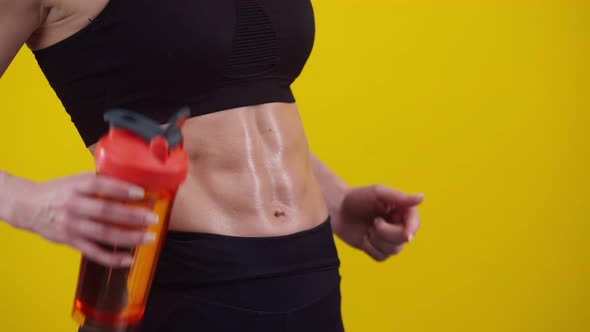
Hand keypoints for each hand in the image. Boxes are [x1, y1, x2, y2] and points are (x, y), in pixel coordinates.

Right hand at [11, 173, 158, 266]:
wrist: (27, 206)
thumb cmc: (58, 191)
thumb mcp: (75, 180)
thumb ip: (99, 182)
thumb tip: (130, 182)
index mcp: (76, 187)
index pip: (100, 185)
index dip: (121, 189)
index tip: (141, 193)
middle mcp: (73, 206)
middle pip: (106, 212)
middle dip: (132, 216)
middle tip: (152, 218)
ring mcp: (72, 225)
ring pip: (104, 233)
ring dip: (129, 237)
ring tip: (148, 237)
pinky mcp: (70, 241)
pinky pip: (94, 252)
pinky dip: (112, 257)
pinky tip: (129, 259)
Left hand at [332, 185, 423, 260]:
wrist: (335, 209)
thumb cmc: (357, 197)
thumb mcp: (378, 193)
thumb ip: (400, 197)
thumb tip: (422, 197)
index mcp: (401, 210)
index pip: (414, 223)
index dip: (412, 229)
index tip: (406, 234)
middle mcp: (398, 225)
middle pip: (404, 239)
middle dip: (387, 233)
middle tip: (375, 221)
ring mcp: (387, 239)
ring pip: (393, 250)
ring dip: (377, 240)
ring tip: (369, 227)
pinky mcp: (376, 249)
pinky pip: (381, 257)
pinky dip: (371, 248)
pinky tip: (364, 237)